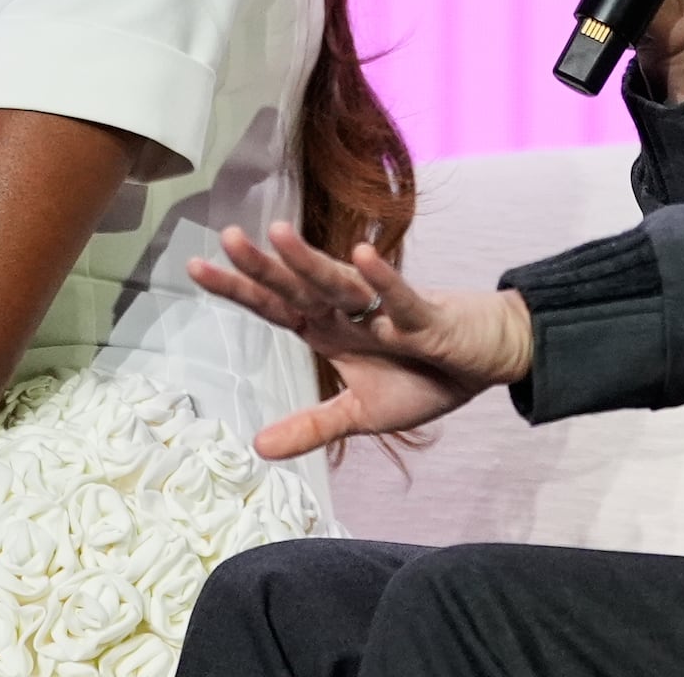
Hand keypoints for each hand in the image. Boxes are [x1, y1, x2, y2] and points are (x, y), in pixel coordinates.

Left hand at [189, 223, 534, 458]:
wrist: (488, 361)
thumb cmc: (424, 378)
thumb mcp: (362, 414)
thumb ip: (311, 427)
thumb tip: (256, 448)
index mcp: (330, 331)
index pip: (275, 307)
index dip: (239, 290)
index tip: (195, 268)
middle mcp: (350, 313)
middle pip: (298, 288)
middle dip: (264, 268)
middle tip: (227, 240)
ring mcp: (386, 310)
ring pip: (341, 284)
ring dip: (310, 262)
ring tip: (277, 234)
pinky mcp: (426, 315)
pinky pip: (400, 297)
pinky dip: (383, 278)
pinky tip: (361, 255)